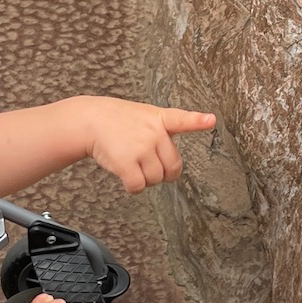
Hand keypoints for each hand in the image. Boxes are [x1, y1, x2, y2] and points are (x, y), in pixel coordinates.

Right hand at [84, 98, 215, 192]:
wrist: (90, 120)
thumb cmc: (119, 121)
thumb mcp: (146, 115)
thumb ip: (164, 134)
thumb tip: (172, 166)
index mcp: (160, 118)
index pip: (182, 119)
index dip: (197, 121)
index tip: (211, 120)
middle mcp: (153, 132)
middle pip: (173, 168)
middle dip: (162, 172)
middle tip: (147, 162)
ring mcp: (140, 147)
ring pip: (155, 179)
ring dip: (145, 178)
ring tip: (132, 161)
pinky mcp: (126, 162)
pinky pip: (138, 186)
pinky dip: (132, 187)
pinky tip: (125, 173)